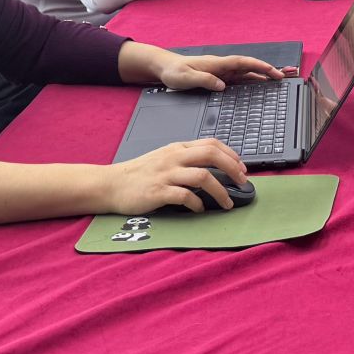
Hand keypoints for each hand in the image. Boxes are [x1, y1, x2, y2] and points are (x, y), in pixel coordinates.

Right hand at [98, 137, 248, 212]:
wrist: (111, 184)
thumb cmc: (139, 174)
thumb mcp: (164, 158)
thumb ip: (185, 159)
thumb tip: (213, 168)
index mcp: (177, 148)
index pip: (211, 144)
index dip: (231, 155)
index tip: (242, 168)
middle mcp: (174, 158)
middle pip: (211, 155)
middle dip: (233, 169)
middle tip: (243, 182)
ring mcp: (166, 174)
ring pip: (203, 176)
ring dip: (220, 191)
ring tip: (227, 203)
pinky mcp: (158, 191)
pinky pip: (185, 196)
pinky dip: (197, 204)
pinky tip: (199, 209)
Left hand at [155, 53, 285, 92]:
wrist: (164, 68)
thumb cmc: (174, 72)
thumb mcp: (186, 78)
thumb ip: (204, 80)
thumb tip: (222, 86)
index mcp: (216, 64)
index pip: (242, 63)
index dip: (258, 66)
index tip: (272, 71)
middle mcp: (221, 67)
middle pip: (248, 67)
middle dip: (265, 71)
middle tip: (281, 78)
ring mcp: (220, 72)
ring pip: (244, 73)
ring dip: (259, 76)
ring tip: (274, 83)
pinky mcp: (217, 78)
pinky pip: (237, 79)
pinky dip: (249, 81)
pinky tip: (255, 87)